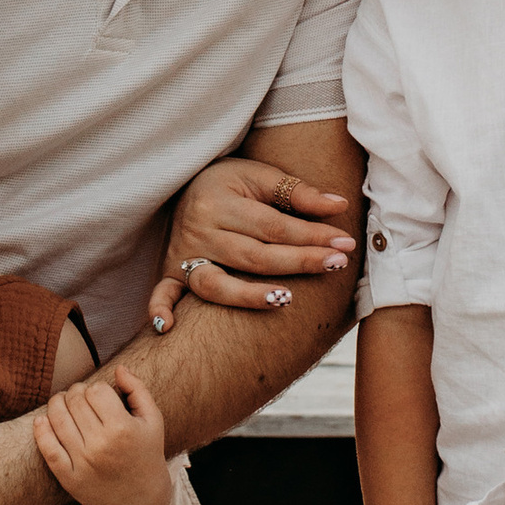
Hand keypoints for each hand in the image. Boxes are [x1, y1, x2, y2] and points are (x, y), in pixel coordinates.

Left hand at [34, 367, 170, 504]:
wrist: (140, 499)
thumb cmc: (146, 452)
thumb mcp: (152, 420)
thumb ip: (138, 390)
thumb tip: (119, 368)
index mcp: (123, 429)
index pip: (95, 391)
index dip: (96, 388)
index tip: (100, 396)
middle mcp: (101, 446)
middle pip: (74, 401)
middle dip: (74, 392)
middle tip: (78, 396)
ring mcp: (83, 463)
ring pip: (57, 419)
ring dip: (56, 404)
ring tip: (62, 403)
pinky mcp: (70, 478)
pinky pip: (48, 448)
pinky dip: (41, 430)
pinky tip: (42, 421)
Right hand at [148, 156, 356, 329]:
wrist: (187, 182)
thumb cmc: (232, 183)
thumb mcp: (262, 176)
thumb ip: (299, 192)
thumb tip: (339, 206)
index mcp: (219, 202)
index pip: (274, 227)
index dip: (312, 236)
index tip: (345, 244)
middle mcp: (198, 230)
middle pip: (253, 257)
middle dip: (299, 262)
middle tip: (337, 264)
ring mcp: (182, 255)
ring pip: (215, 284)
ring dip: (247, 296)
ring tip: (284, 299)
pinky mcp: (170, 272)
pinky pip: (162, 293)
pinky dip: (160, 309)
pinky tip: (169, 327)